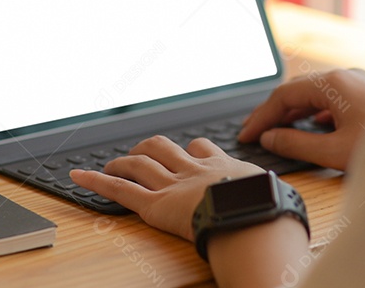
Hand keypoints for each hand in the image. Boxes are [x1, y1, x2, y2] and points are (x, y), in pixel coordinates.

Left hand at [70, 136, 263, 240]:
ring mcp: (173, 184)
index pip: (203, 149)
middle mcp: (195, 169)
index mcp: (224, 167)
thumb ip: (269, 196)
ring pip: (140, 163)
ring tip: (113, 165)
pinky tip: (79, 177)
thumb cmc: (269, 212)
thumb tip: (284, 209)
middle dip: (150, 148)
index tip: (188, 153)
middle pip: (165, 147)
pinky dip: (96, 182)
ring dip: (122, 162)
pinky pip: (121, 190)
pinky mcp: (156, 204)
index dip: (191, 150)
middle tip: (142, 154)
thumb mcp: (275, 197)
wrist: (253, 217)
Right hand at [238, 68, 364, 170]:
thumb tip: (270, 139)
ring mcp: (359, 83)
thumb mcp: (335, 152)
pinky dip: (315, 113)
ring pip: (316, 93)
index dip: (260, 117)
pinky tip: (312, 128)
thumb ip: (296, 145)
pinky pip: (333, 99)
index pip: (283, 95)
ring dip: (294, 112)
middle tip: (254, 132)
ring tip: (277, 131)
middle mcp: (346, 76)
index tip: (246, 136)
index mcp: (334, 83)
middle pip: (298, 90)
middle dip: (274, 112)